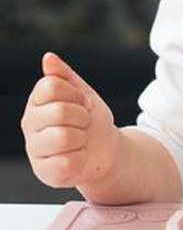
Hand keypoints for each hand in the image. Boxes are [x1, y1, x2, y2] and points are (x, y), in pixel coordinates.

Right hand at [21, 52, 118, 191]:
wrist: (106, 149)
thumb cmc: (92, 120)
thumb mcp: (83, 93)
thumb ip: (64, 76)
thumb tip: (48, 57)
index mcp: (36, 102)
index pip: (51, 86)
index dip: (75, 94)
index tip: (82, 103)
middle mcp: (29, 125)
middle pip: (60, 112)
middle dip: (83, 117)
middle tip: (84, 123)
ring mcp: (34, 149)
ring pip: (64, 137)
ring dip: (83, 138)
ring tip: (81, 140)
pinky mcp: (45, 172)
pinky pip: (68, 162)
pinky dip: (81, 158)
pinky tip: (78, 157)